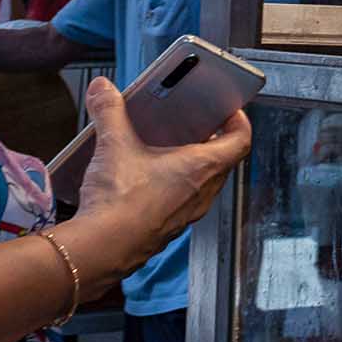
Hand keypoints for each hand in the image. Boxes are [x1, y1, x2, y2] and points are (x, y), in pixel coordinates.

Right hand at [63, 77, 250, 293]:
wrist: (100, 250)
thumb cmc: (119, 203)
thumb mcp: (114, 145)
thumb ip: (110, 111)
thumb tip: (104, 90)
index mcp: (202, 169)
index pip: (241, 141)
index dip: (239, 122)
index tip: (230, 110)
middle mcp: (201, 194)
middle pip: (221, 162)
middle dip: (210, 141)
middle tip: (195, 124)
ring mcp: (186, 215)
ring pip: (201, 184)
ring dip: (190, 165)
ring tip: (165, 148)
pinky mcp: (167, 228)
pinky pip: (181, 202)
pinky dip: (172, 186)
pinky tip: (144, 179)